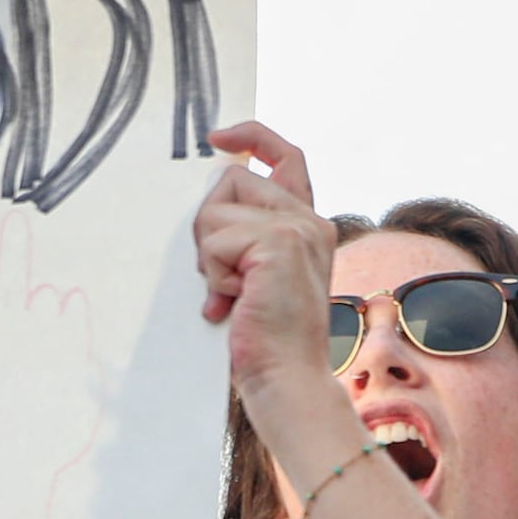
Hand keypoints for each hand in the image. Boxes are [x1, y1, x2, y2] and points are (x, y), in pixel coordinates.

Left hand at [190, 120, 336, 405]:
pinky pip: (216, 238)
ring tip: (233, 294)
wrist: (287, 381)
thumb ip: (245, 238)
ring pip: (218, 208)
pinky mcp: (279, 243)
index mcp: (308, 225)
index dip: (252, 137)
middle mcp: (309, 220)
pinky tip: (234, 302)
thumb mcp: (256, 277)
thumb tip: (208, 205)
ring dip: (209, 255)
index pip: (286, 157)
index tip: (218, 138)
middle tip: (222, 276)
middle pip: (233, 179)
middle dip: (209, 224)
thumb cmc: (266, 341)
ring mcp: (297, 229)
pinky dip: (214, 274)